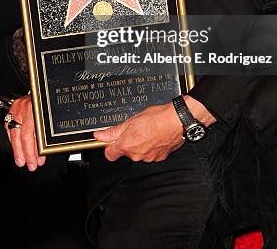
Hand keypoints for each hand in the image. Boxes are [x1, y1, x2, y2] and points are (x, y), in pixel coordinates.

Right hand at [5, 95, 45, 170]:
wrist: (45, 86)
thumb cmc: (50, 102)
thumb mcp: (50, 118)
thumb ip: (44, 134)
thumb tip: (41, 154)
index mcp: (36, 109)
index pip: (30, 135)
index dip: (32, 151)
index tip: (35, 162)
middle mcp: (25, 106)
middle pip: (21, 135)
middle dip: (24, 153)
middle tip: (28, 165)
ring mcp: (18, 105)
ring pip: (13, 131)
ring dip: (17, 148)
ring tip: (21, 160)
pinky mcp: (14, 105)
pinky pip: (10, 125)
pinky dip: (12, 137)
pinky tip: (16, 147)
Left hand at [93, 97, 214, 162]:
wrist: (176, 120)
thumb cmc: (156, 118)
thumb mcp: (131, 120)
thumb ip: (113, 131)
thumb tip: (99, 135)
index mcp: (127, 145)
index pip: (110, 154)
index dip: (110, 146)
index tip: (111, 140)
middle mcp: (137, 155)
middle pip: (126, 152)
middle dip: (128, 142)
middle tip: (135, 129)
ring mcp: (148, 158)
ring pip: (139, 152)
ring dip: (141, 144)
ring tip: (147, 131)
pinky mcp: (159, 158)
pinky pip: (150, 153)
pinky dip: (151, 146)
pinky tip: (155, 136)